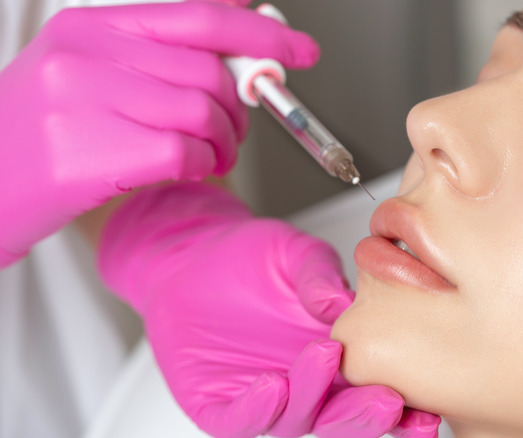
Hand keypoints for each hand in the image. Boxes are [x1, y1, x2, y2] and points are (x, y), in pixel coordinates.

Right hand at [0, 1, 318, 266]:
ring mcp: (81, 101)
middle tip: (234, 131)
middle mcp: (85, 54)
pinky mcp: (85, 154)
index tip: (299, 50)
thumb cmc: (43, 136)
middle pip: (209, 70)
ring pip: (202, 111)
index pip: (200, 16)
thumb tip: (237, 46)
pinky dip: (200, 164)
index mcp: (91, 26)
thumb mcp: (91, 75)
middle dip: (241, 107)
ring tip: (210, 156)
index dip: (260, 32)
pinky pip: (182, 150)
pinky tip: (187, 169)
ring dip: (224, 142)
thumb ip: (160, 57)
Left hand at [98, 182, 439, 437]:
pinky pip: (240, 418)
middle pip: (345, 420)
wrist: (192, 258)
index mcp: (341, 357)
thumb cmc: (250, 258)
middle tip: (386, 399)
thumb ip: (320, 276)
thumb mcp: (297, 254)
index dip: (407, 409)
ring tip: (324, 358)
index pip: (379, 392)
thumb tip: (342, 303)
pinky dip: (257, 409)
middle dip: (367, 416)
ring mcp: (267, 398)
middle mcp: (309, 385)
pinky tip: (271, 386)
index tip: (430, 409)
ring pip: (299, 420)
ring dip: (315, 398)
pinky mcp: (220, 405)